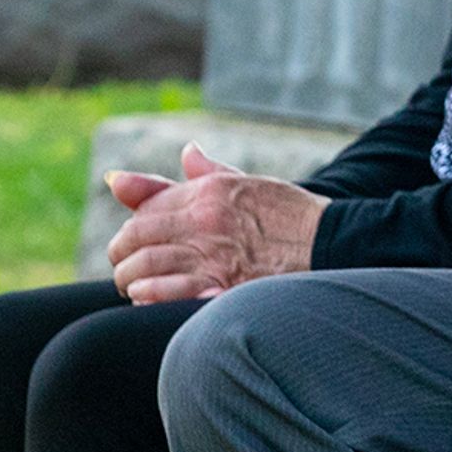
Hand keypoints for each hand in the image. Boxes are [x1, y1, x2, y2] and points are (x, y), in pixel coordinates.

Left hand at [101, 147, 323, 302]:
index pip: (147, 207)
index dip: (130, 227)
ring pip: (146, 266)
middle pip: (137, 236)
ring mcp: (213, 254)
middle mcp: (205, 219)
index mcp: (209, 191)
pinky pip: (168, 292)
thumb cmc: (290, 214)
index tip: (129, 242)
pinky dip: (150, 296)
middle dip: (121, 254)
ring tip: (131, 287)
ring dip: (129, 279)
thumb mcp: (249, 183)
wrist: (329, 242)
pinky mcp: (222, 285)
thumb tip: (186, 152)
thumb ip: (210, 170)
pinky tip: (146, 299)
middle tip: (123, 267)